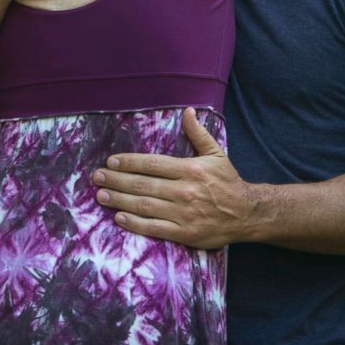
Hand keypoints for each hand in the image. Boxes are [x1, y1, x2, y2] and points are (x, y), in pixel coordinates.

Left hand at [93, 107, 254, 248]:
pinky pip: (154, 227)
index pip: (153, 164)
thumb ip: (198, 133)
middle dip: (117, 180)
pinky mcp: (184, 233)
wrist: (247, 214)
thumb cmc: (228, 182)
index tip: (111, 161)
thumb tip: (187, 110)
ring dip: (120, 200)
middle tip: (96, 177)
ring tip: (101, 195)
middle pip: (143, 184)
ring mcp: (183, 214)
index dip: (130, 162)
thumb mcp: (216, 153)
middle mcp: (184, 191)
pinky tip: (119, 218)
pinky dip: (135, 223)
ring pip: (145, 205)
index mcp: (190, 169)